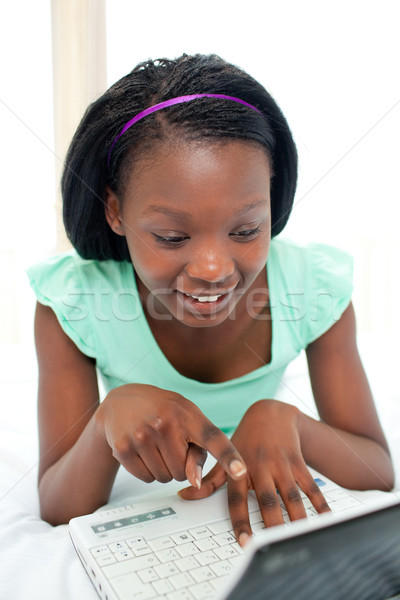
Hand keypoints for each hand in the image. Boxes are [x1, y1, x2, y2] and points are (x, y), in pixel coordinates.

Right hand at [95, 384, 246, 488]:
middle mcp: (165, 423)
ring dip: (163, 469)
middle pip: (184, 473)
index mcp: (187, 415)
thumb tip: (195, 482)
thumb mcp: (187, 419)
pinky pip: (146, 478)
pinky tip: (142, 450)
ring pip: (165, 478)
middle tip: (169, 443)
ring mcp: (142, 436)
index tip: (241, 472)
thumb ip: (199, 450)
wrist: (122, 401)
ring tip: (156, 445)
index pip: (213, 438)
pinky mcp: (123, 448)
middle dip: (180, 465)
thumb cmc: (163, 411)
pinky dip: (147, 470)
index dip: (229, 457)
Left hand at [179, 399, 329, 545]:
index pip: (237, 500)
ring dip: (297, 518)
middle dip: (272, 524)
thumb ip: (209, 481)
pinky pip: (311, 486)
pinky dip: (320, 503)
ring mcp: (281, 465)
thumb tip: (184, 496)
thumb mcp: (225, 457)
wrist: (270, 412)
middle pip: (268, 501)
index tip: (245, 543)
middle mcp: (260, 467)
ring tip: (301, 538)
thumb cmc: (246, 440)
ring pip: (291, 496)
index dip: (241, 522)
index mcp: (240, 470)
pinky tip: (326, 519)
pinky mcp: (298, 462)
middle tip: (276, 546)